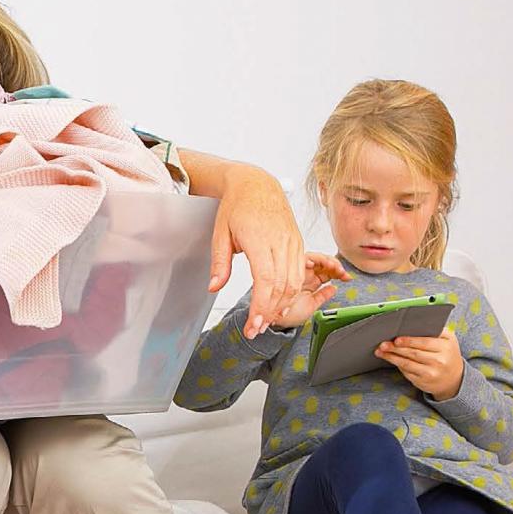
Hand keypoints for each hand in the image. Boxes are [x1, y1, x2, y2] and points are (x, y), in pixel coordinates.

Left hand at [207, 165, 309, 336]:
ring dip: (281, 305)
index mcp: (260, 239)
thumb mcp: (220, 233)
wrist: (257, 184)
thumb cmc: (238, 206)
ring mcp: (292, 243)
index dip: (262, 306)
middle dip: (270, 312)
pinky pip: (298, 273)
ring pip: (294, 282)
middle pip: (282, 286)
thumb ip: (219, 263)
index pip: (265, 280)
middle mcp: (281, 242)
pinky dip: (291, 291)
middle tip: (256, 329)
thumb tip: (213, 287)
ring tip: (266, 319)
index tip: (254, 324)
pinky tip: (278, 302)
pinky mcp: (298, 244)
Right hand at [264, 253, 351, 329]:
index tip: (347, 277)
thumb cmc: (287, 315)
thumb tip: (334, 288)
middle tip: (342, 272)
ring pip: (316, 258)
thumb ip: (322, 296)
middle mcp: (305, 274)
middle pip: (323, 263)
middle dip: (335, 265)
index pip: (327, 272)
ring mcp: (297, 270)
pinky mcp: (289, 266)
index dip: (339, 272)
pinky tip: (318, 263)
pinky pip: (302, 257)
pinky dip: (313, 258)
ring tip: (334, 268)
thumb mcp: (310, 307)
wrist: (271, 320)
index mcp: (310, 282)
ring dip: (327, 261)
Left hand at [379, 327, 463, 397]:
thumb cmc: (446, 354)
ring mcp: (432, 373)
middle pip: (414, 353)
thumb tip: (411, 324)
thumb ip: (434, 330)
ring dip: (391, 357)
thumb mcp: (447, 340)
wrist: (454, 379)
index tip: (397, 339)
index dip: (409, 341)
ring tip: (381, 351)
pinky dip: (396, 364)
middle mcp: (440, 361)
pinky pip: (407, 372)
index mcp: (446, 346)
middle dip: (396, 348)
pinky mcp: (423, 382)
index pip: (425, 343)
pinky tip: (389, 359)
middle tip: (383, 344)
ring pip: (407, 364)